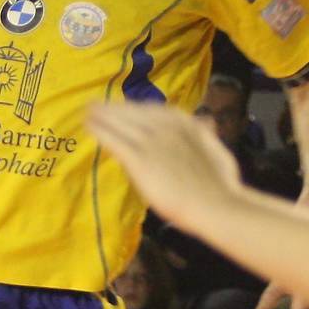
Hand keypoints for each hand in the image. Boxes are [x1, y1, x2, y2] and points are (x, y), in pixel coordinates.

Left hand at [88, 100, 248, 243]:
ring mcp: (151, 143)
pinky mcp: (140, 161)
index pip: (152, 110)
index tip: (122, 107)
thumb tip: (205, 122)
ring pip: (121, 124)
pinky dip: (101, 132)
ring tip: (87, 112)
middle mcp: (165, 127)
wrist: (215, 204)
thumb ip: (204, 134)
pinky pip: (116, 141)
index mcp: (184, 123)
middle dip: (113, 108)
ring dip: (102, 116)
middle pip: (133, 113)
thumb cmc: (220, 183)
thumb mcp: (215, 149)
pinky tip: (89, 127)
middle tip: (94, 104)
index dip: (134, 109)